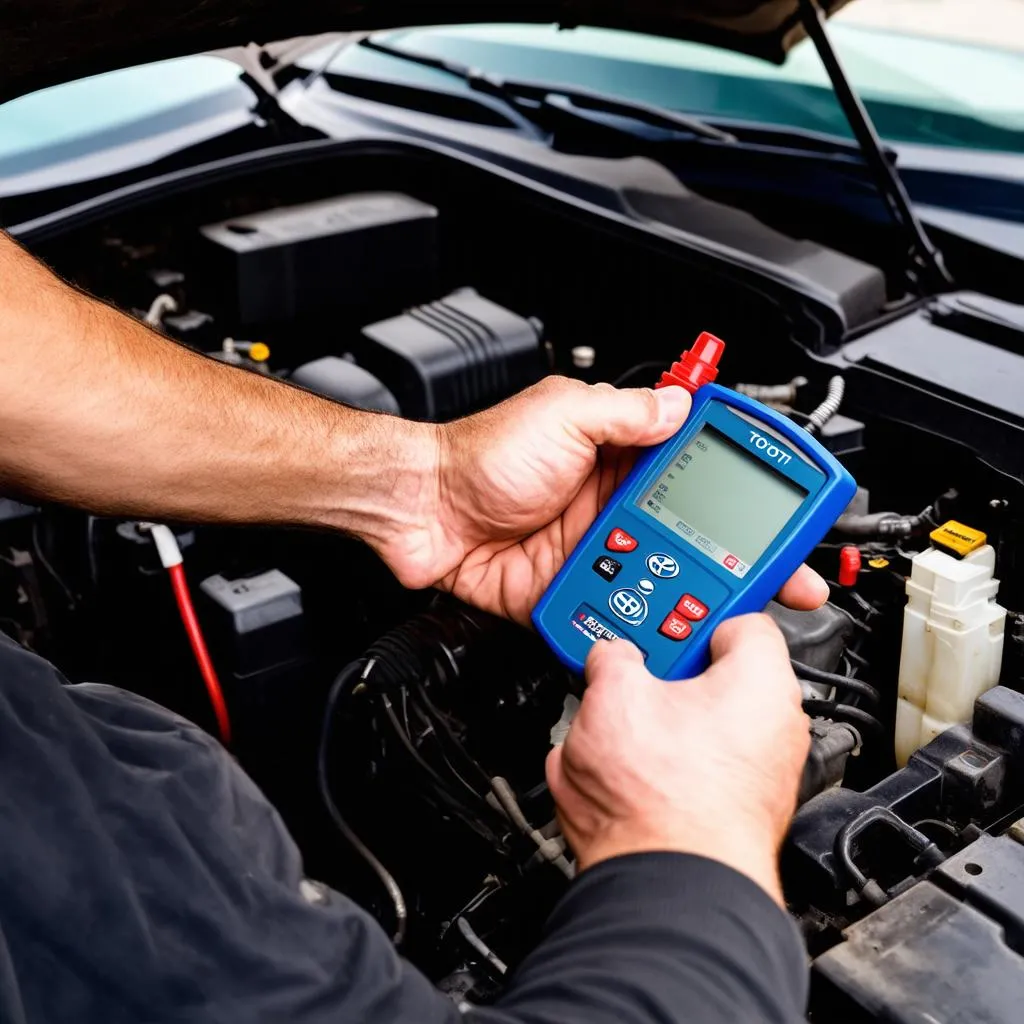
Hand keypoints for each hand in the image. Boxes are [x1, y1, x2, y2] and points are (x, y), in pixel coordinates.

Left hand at [380, 376, 827, 624]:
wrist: (419, 510)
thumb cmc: (477, 455)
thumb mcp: (561, 415)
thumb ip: (625, 415)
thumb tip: (681, 406)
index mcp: (617, 455)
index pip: (696, 467)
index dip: (742, 486)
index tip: (784, 506)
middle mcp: (611, 504)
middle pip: (693, 533)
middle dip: (741, 558)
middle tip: (787, 581)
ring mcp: (594, 550)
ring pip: (661, 576)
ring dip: (694, 594)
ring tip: (733, 611)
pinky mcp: (570, 591)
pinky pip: (614, 610)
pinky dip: (639, 623)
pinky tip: (668, 634)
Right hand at [546, 615, 809, 904]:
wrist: (662, 884)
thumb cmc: (661, 796)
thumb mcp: (612, 694)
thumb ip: (612, 655)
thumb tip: (608, 656)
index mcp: (760, 680)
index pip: (737, 617)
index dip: (692, 611)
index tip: (663, 613)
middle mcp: (775, 726)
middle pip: (714, 674)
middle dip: (666, 673)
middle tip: (627, 672)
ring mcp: (759, 775)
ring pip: (700, 724)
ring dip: (660, 720)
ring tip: (616, 725)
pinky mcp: (734, 812)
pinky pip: (696, 768)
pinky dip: (667, 763)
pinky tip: (627, 769)